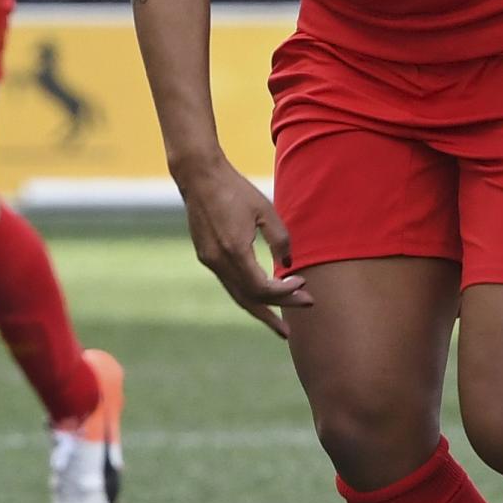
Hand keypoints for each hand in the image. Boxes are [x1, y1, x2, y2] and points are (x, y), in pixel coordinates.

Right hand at [177, 160, 309, 336]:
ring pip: (237, 295)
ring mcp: (209, 260)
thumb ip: (280, 239)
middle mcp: (218, 261)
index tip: (303, 284)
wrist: (199, 177)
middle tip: (297, 321)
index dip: (285, 292)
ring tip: (278, 325)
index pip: (262, 287)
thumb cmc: (235, 190)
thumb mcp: (265, 210)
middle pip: (249, 299)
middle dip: (275, 312)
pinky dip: (247, 294)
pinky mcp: (206, 256)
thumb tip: (287, 266)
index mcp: (234, 251)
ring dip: (259, 310)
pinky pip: (229, 284)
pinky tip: (261, 297)